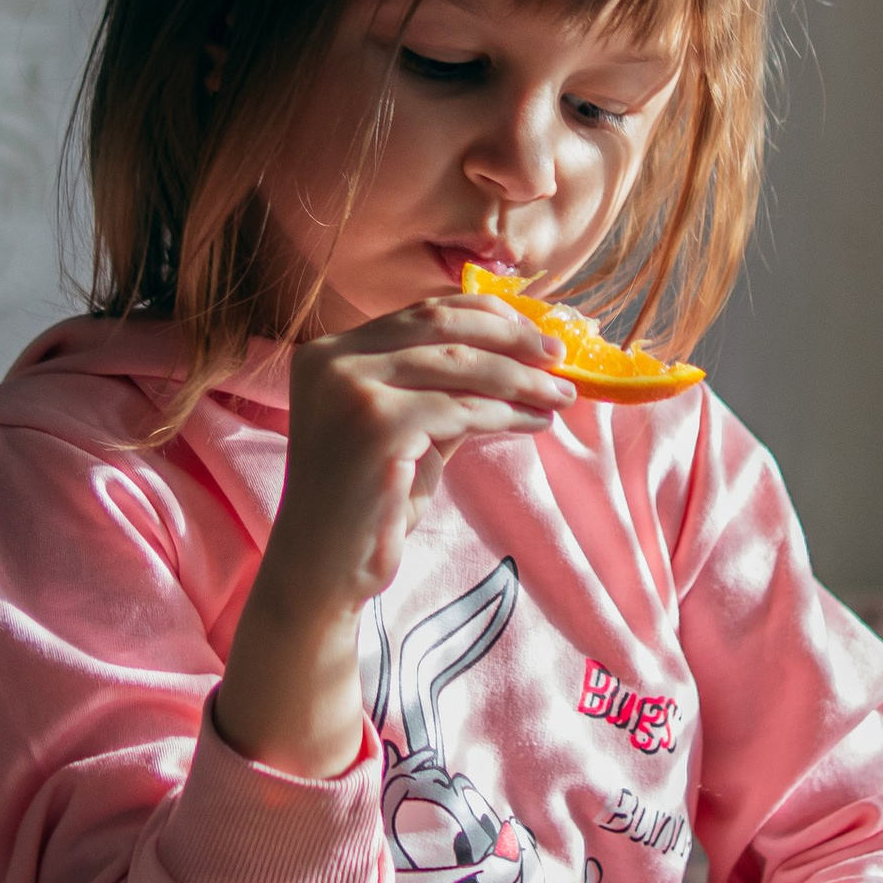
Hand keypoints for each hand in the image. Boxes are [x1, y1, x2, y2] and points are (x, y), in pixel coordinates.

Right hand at [214, 292, 573, 778]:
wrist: (321, 571)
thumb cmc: (367, 505)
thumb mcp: (407, 429)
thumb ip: (444, 389)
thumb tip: (521, 356)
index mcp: (329, 350)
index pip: (421, 312)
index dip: (486, 314)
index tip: (535, 329)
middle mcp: (331, 359)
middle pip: (442, 326)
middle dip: (511, 337)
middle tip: (560, 356)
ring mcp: (349, 389)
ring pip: (459, 365)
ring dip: (521, 378)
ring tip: (561, 394)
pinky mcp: (375, 425)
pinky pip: (461, 409)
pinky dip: (507, 413)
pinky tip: (535, 422)